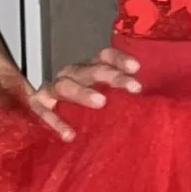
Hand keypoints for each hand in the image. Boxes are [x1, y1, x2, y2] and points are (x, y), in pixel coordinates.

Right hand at [11, 47, 138, 144]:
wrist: (44, 122)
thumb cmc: (83, 115)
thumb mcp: (105, 105)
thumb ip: (122, 102)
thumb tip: (153, 109)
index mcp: (89, 70)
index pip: (103, 57)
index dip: (119, 59)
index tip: (136, 68)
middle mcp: (71, 75)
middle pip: (90, 70)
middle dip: (112, 76)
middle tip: (133, 87)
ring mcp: (52, 89)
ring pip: (66, 85)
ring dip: (83, 92)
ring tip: (101, 102)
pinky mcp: (37, 105)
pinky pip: (43, 111)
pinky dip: (56, 121)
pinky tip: (69, 135)